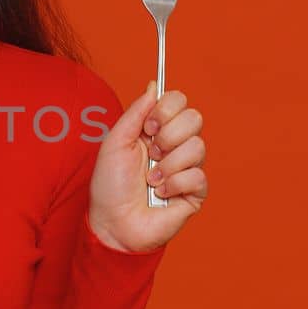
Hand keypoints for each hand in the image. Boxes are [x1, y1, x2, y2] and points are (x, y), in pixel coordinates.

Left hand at [88, 80, 206, 251]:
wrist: (113, 223)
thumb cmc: (110, 187)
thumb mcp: (116, 142)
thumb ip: (136, 112)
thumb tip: (154, 85)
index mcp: (156, 130)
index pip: (179, 101)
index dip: (166, 109)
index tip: (148, 127)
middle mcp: (175, 145)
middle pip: (195, 118)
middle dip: (168, 136)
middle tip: (151, 152)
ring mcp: (187, 168)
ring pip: (197, 147)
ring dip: (167, 165)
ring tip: (151, 180)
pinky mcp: (196, 191)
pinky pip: (198, 175)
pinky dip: (174, 185)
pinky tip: (160, 195)